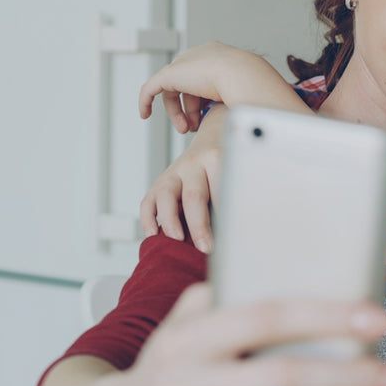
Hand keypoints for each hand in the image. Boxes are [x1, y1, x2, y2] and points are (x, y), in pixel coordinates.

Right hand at [67, 284, 385, 385]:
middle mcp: (186, 384)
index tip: (380, 318)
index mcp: (189, 337)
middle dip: (352, 376)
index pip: (265, 316)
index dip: (326, 315)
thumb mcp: (180, 329)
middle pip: (283, 377)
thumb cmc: (163, 374)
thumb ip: (223, 299)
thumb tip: (297, 265)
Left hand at [139, 41, 283, 132]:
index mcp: (219, 57)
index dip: (201, 102)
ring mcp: (185, 63)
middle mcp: (200, 56)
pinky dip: (146, 101)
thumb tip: (239, 113)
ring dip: (177, 113)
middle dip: (189, 110)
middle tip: (193, 127)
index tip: (205, 118)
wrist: (243, 75)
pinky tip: (144, 114)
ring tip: (185, 128)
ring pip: (172, 90)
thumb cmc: (251, 85)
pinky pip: (150, 88)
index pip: (202, 79)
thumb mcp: (243, 91)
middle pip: (187, 86)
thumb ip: (234, 97)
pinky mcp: (170, 74)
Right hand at [140, 107, 225, 252]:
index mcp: (218, 160)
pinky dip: (148, 219)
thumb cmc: (229, 163)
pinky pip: (148, 200)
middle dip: (199, 226)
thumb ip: (233, 198)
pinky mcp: (160, 181)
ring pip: (165, 195)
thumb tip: (237, 233)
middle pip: (193, 196)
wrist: (214, 137)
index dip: (225, 219)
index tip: (229, 240)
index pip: (221, 193)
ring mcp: (174, 172)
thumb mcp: (236, 173)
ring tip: (177, 241)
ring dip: (170, 221)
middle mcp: (194, 164)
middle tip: (206, 247)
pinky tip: (154, 235)